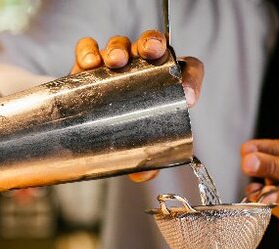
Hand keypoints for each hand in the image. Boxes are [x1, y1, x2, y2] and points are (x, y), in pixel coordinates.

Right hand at [71, 30, 203, 182]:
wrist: (87, 127)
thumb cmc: (123, 132)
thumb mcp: (137, 147)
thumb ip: (144, 162)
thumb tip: (145, 175)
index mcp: (164, 82)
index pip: (187, 69)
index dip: (192, 77)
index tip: (188, 97)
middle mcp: (141, 66)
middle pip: (153, 44)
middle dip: (152, 44)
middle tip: (151, 54)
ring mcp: (114, 63)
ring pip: (121, 45)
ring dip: (119, 48)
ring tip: (116, 61)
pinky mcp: (86, 66)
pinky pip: (87, 49)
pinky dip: (87, 51)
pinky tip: (90, 63)